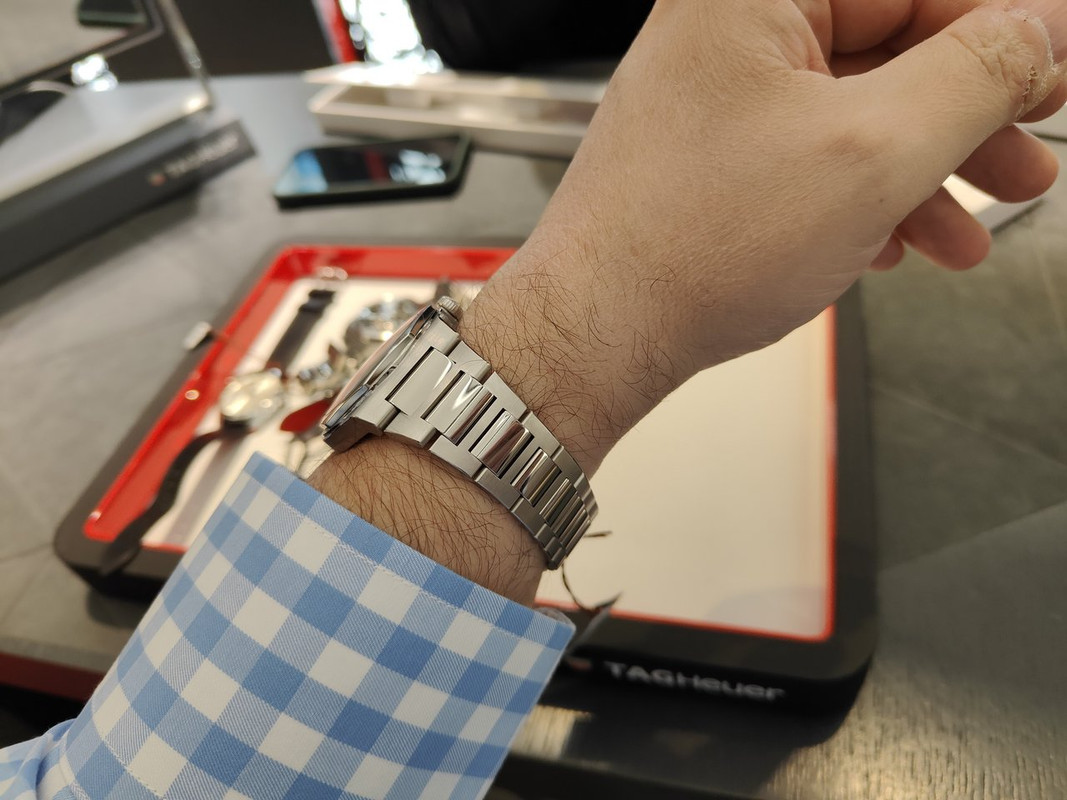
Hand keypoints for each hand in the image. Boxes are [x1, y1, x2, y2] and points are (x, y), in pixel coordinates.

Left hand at [465, 0, 1066, 473]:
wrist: (597, 336)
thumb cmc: (687, 248)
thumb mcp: (872, 152)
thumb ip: (976, 75)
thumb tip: (1039, 28)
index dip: (999, 29)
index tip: (1049, 74)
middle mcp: (725, 32)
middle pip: (887, 47)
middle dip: (968, 114)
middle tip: (1025, 154)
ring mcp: (714, 100)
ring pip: (853, 114)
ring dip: (923, 171)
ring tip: (972, 227)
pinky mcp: (711, 162)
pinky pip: (809, 159)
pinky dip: (863, 199)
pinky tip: (898, 243)